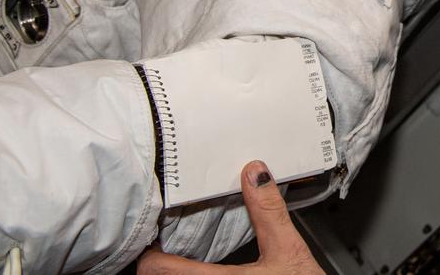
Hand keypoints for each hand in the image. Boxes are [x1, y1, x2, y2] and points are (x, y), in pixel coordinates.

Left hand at [137, 162, 322, 274]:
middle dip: (160, 260)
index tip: (155, 233)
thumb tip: (255, 174)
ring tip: (184, 257)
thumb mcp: (289, 250)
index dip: (149, 249)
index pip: (155, 269)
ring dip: (174, 272)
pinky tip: (205, 271)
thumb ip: (269, 212)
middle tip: (169, 241)